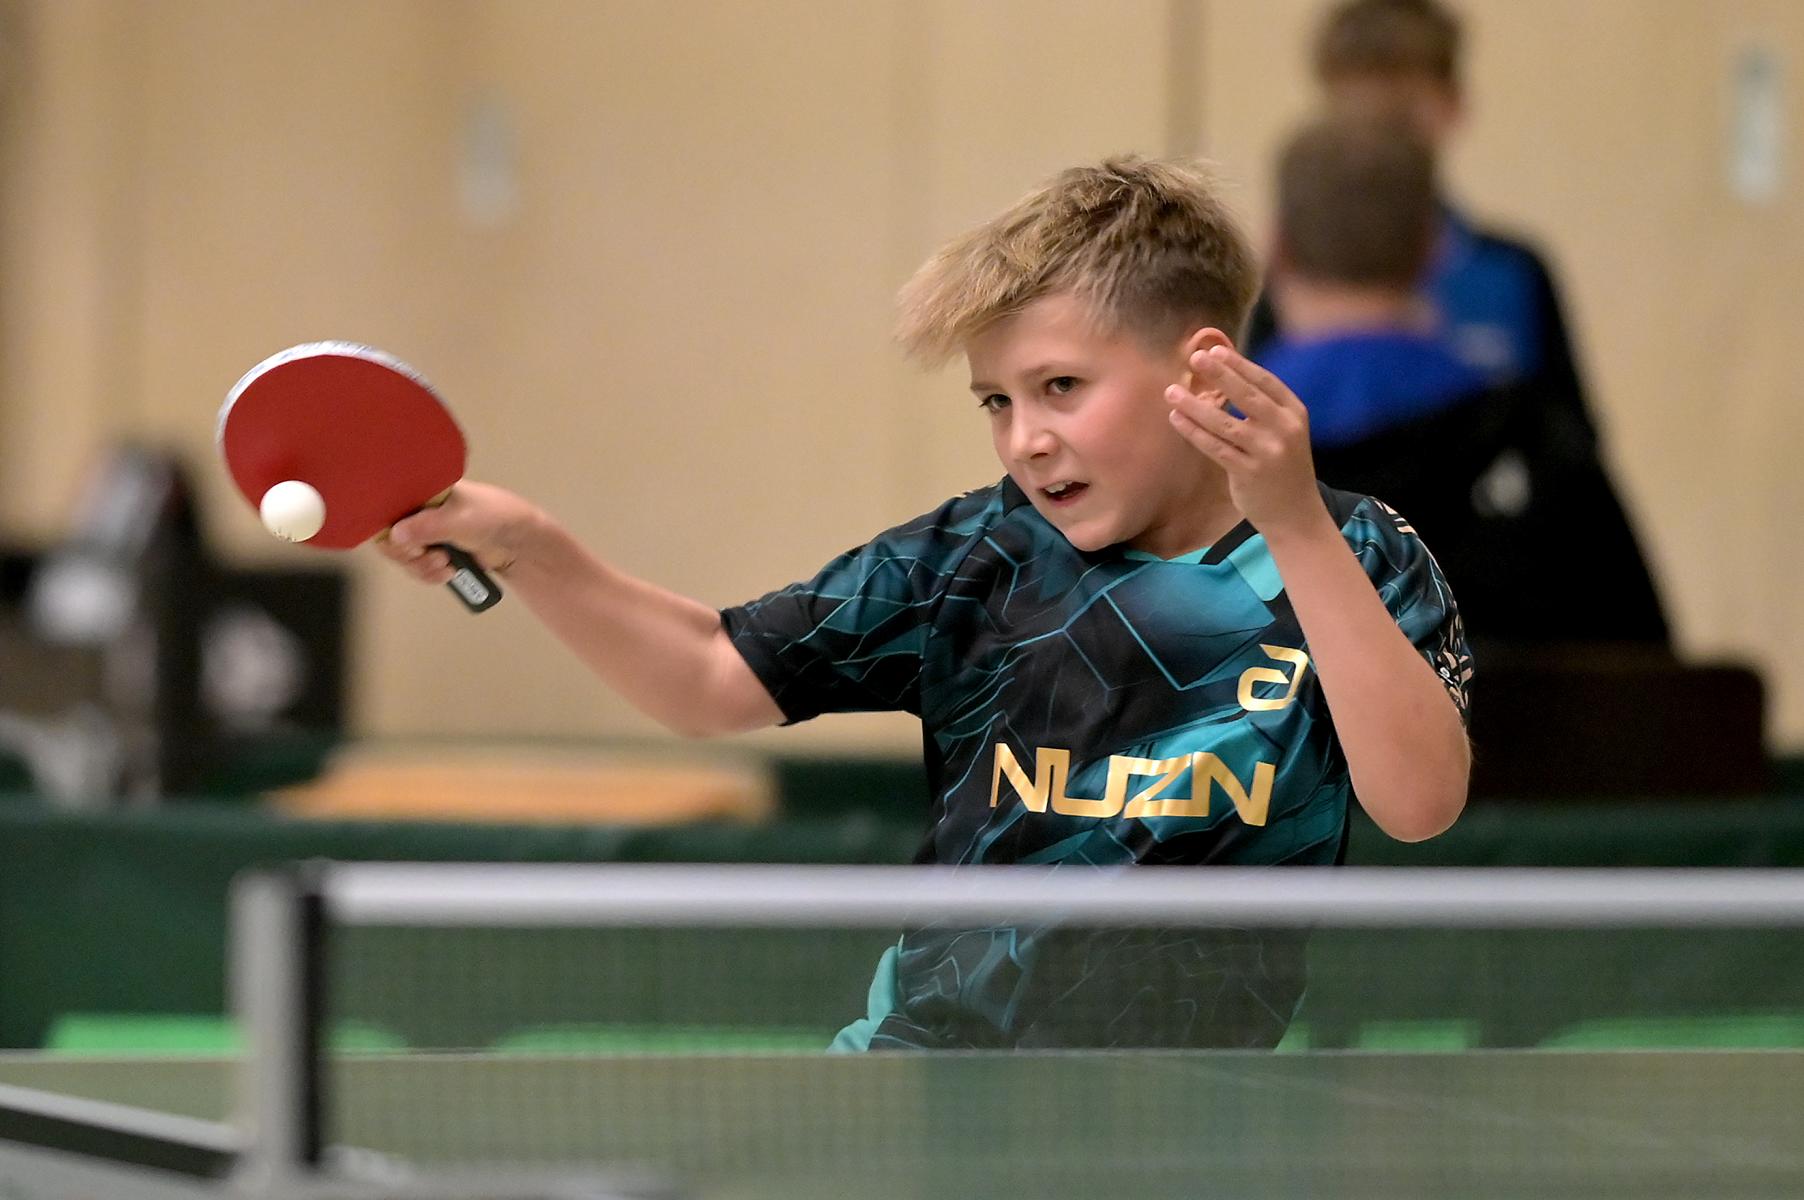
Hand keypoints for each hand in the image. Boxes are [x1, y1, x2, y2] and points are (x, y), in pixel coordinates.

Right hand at [376, 481, 544, 584]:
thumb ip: (428, 526)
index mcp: (423, 491)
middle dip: (409, 554)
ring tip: (446, 564)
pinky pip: (418, 568)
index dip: (391, 531)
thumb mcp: (460, 520)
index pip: (388, 509)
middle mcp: (420, 511)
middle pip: (391, 538)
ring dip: (422, 567)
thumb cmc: (494, 518)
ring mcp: (427, 533)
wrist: (519, 543)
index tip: (410, 544)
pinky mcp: (435, 552)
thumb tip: (395, 534)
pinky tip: (449, 572)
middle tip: (430, 555)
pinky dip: (430, 575)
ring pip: (404, 557)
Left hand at [1166, 344, 1327, 538]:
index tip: (1215, 351)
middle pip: (1247, 396)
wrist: (1295, 513)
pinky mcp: (1248, 473)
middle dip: (1220, 374)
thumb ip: (1263, 407)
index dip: (1239, 365)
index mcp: (1295, 413)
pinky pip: (1215, 448)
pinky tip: (1176, 419)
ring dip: (1195, 406)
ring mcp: (1267, 452)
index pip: (1265, 381)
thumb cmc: (1283, 466)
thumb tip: (1226, 373)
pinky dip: (1193, 432)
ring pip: (1225, 423)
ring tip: (1172, 391)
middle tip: (1195, 357)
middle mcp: (1284, 429)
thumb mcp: (1284, 431)